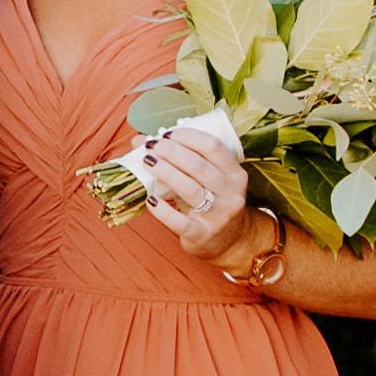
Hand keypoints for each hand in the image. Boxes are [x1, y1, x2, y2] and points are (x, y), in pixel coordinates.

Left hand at [137, 117, 252, 255]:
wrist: (230, 241)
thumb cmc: (213, 202)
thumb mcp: (208, 180)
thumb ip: (181, 158)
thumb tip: (140, 141)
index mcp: (235, 173)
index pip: (212, 146)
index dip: (187, 136)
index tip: (167, 133)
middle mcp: (230, 193)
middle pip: (198, 165)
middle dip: (171, 151)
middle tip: (152, 146)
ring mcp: (218, 215)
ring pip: (189, 188)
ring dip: (165, 172)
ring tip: (147, 162)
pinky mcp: (202, 234)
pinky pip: (179, 221)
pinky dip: (162, 209)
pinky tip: (149, 199)